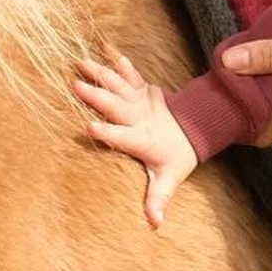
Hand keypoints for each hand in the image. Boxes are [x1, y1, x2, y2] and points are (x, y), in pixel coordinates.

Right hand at [75, 50, 197, 226]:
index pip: (123, 137)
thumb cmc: (175, 157)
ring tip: (80, 63)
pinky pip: (129, 73)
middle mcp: (140, 117)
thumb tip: (156, 223)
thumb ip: (159, 198)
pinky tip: (105, 47)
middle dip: (98, 96)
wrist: (195, 128)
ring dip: (101, 74)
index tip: (88, 127)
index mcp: (143, 140)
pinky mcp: (142, 89)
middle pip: (116, 106)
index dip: (108, 133)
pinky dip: (118, 60)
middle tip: (76, 86)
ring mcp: (141, 100)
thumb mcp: (169, 179)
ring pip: (119, 85)